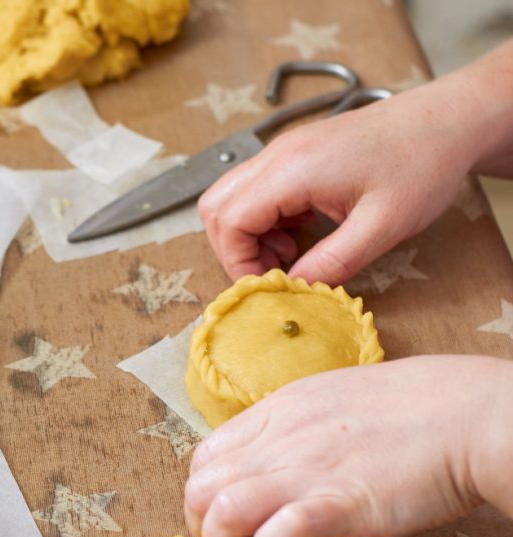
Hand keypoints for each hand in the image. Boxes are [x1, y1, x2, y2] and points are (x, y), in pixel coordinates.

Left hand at [183, 356, 512, 536]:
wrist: (465, 413)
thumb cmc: (407, 408)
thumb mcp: (328, 398)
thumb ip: (290, 426)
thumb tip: (266, 456)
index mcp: (276, 411)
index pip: (204, 456)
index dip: (202, 491)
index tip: (219, 511)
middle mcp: (279, 439)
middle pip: (201, 486)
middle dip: (200, 521)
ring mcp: (306, 471)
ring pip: (223, 508)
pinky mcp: (337, 504)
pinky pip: (278, 531)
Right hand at [197, 51, 512, 284]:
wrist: (449, 119)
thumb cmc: (423, 164)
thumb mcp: (383, 226)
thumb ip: (333, 262)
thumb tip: (294, 288)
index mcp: (293, 169)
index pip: (229, 221)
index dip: (237, 262)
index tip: (267, 286)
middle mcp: (278, 155)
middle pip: (217, 206)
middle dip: (233, 248)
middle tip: (272, 273)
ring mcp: (285, 150)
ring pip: (232, 197)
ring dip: (248, 233)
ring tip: (289, 254)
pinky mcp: (296, 152)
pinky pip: (256, 189)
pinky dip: (264, 218)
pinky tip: (299, 232)